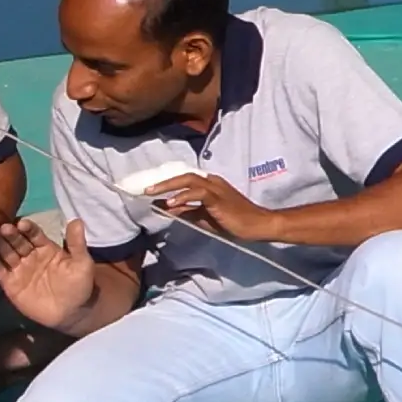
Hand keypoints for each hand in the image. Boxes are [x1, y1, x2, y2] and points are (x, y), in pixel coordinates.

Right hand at [0, 217, 101, 334]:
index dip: (28, 228)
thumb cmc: (78, 285)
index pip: (35, 234)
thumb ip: (77, 243)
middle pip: (18, 241)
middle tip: (3, 227)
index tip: (22, 223)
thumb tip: (76, 220)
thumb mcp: (82, 263)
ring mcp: (19, 268)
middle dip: (10, 234)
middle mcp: (30, 255)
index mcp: (47, 248)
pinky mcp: (9, 283)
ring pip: (6, 252)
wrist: (71, 312)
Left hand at [145, 172, 286, 243]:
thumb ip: (187, 211)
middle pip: (183, 176)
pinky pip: (198, 193)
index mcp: (210, 185)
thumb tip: (167, 208)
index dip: (166, 183)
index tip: (150, 190)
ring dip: (168, 186)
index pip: (184, 179)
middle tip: (144, 190)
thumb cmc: (234, 222)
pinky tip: (171, 203)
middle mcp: (212, 182)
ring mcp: (216, 188)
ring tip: (151, 193)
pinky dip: (183, 196)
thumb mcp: (204, 217)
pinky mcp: (219, 198)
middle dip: (162, 182)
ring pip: (188, 180)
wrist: (258, 225)